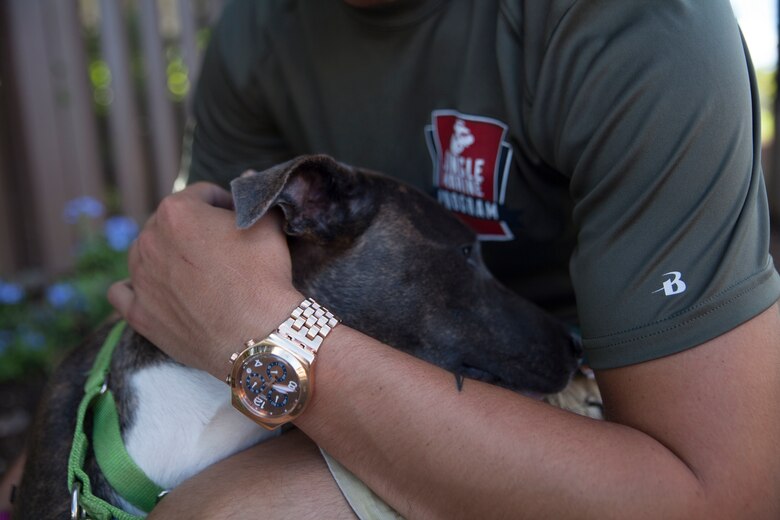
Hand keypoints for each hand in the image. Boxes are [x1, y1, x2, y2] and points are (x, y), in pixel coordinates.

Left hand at [108, 182, 302, 377]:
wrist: (258, 334)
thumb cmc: (263, 277)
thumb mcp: (268, 226)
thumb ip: (253, 198)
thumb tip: (250, 178)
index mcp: (177, 211)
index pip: (201, 195)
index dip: (224, 205)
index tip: (238, 220)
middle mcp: (149, 239)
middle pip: (170, 223)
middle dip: (194, 230)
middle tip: (222, 249)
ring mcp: (140, 278)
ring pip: (144, 253)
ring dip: (165, 255)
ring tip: (195, 272)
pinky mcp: (138, 313)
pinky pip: (122, 292)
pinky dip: (136, 288)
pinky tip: (155, 290)